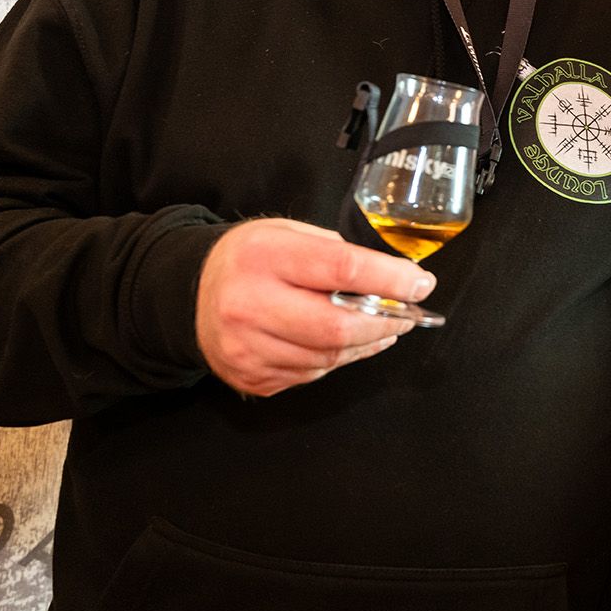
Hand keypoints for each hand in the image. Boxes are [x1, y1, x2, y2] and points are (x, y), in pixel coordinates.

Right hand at [195, 219, 434, 395]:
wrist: (189, 295)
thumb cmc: (249, 259)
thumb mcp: (287, 233)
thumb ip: (336, 253)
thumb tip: (393, 279)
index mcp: (263, 257)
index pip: (341, 270)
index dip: (390, 280)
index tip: (421, 284)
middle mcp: (249, 304)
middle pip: (337, 327)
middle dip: (384, 322)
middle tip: (407, 314)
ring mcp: (247, 348)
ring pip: (328, 358)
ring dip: (366, 343)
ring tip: (382, 327)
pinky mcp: (251, 377)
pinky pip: (311, 374)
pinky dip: (338, 359)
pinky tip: (348, 343)